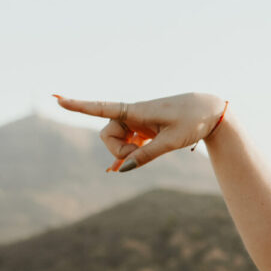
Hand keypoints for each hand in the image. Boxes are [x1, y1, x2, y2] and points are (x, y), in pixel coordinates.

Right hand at [51, 92, 226, 171]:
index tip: (59, 101)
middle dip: (117, 151)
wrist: (211, 111)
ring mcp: (137, 121)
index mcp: (136, 110)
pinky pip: (127, 142)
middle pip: (108, 135)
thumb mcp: (170, 142)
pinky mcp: (144, 128)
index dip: (79, 106)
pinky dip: (128, 153)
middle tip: (139, 155)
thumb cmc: (192, 121)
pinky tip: (122, 166)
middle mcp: (132, 114)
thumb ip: (145, 156)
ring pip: (117, 140)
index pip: (101, 108)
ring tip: (145, 153)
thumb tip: (121, 169)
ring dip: (125, 153)